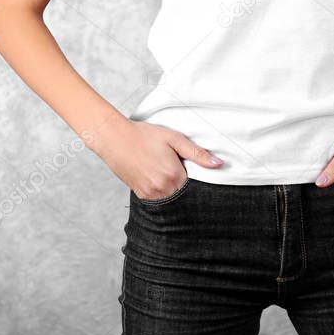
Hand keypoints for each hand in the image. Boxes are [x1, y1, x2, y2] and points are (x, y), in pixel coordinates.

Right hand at [96, 120, 223, 199]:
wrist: (115, 138)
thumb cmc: (144, 135)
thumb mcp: (174, 139)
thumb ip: (197, 153)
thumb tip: (219, 164)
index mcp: (175, 175)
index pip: (195, 182)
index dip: (191, 172)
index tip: (183, 163)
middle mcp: (163, 188)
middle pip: (183, 191)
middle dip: (181, 180)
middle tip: (168, 163)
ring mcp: (151, 194)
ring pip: (171, 196)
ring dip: (170, 186)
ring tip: (159, 166)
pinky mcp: (141, 195)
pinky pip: (158, 199)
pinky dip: (160, 189)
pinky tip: (152, 173)